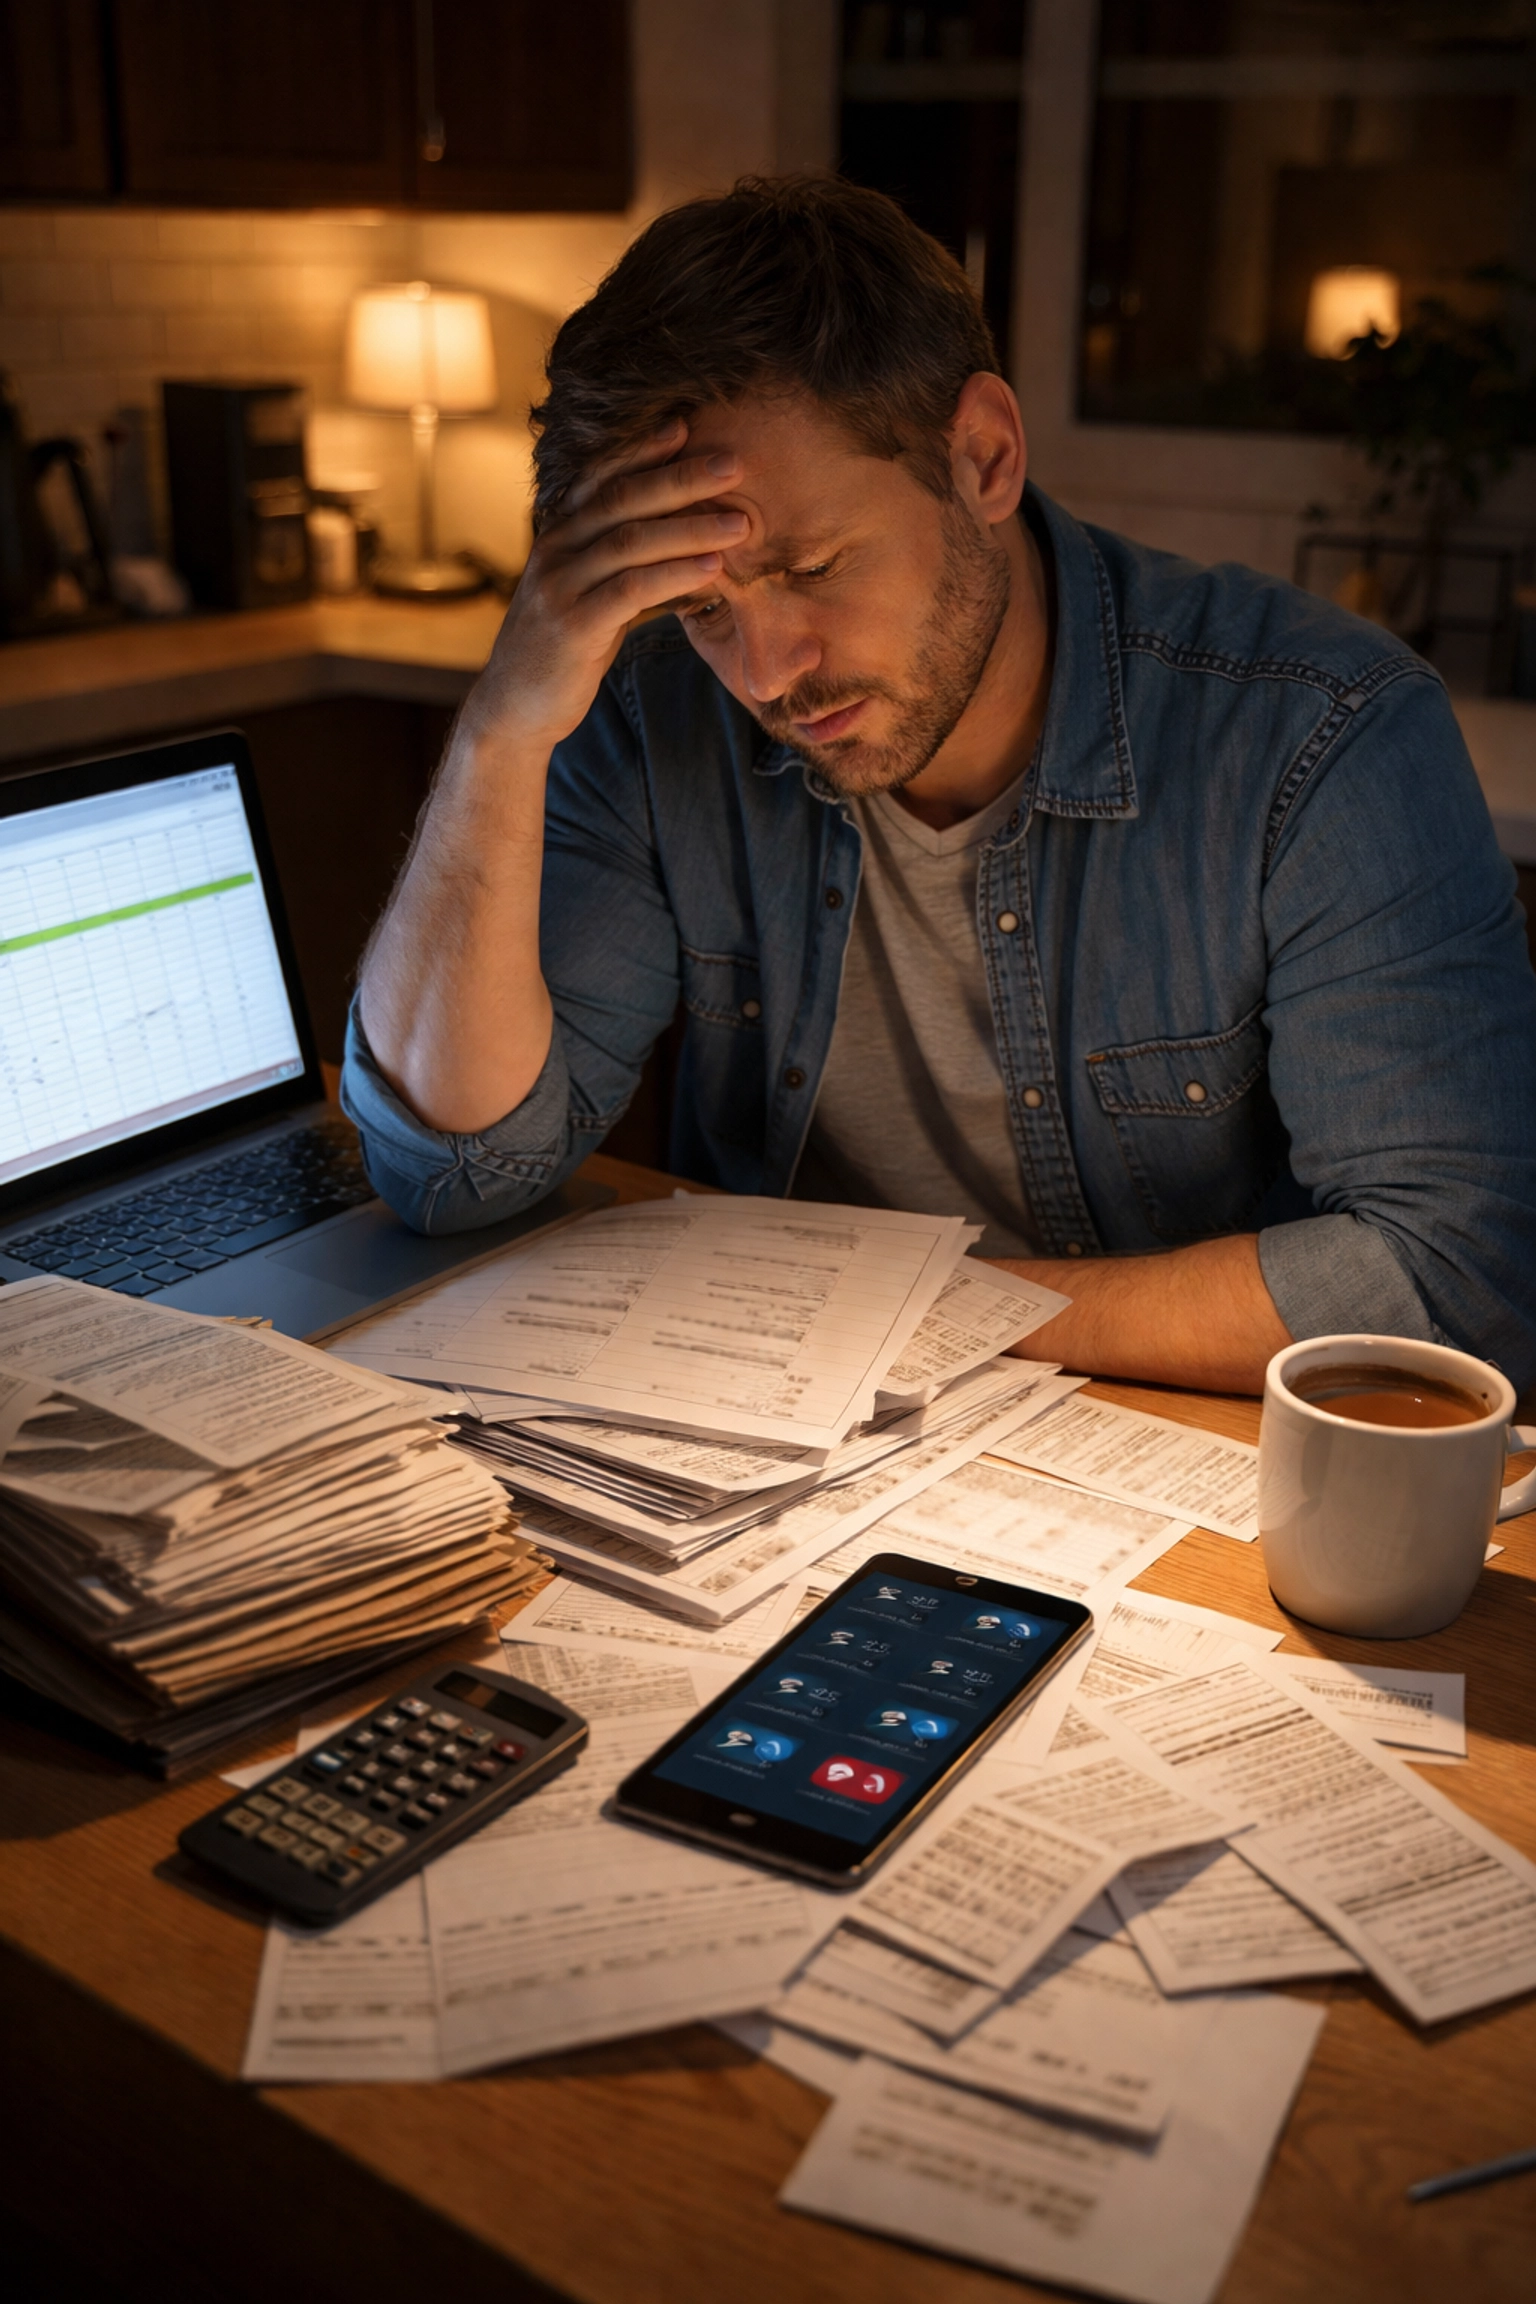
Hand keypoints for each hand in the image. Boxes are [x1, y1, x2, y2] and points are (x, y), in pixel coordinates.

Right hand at [461, 419, 747, 753]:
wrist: (515, 708)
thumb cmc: (563, 650)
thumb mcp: (589, 595)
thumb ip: (621, 565)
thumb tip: (681, 542)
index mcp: (559, 535)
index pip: (602, 478)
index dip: (642, 449)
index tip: (687, 426)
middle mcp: (556, 550)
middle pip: (622, 499)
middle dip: (681, 478)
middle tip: (734, 464)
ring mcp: (561, 587)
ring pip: (631, 541)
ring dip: (691, 527)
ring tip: (742, 522)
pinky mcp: (573, 627)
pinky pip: (631, 590)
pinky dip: (676, 574)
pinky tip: (713, 567)